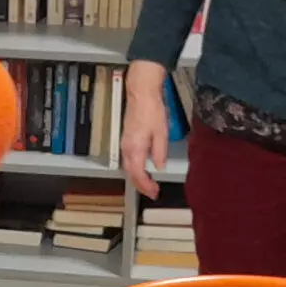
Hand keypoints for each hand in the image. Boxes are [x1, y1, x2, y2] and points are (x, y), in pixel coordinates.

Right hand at [120, 61, 170, 198]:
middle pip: (131, 174)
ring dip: (137, 179)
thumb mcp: (161, 133)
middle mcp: (126, 149)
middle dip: (141, 186)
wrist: (140, 94)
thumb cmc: (151, 110)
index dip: (146, 186)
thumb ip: (159, 152)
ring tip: (149, 185)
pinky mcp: (125, 139)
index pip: (138, 175)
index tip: (155, 192)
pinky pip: (128, 160)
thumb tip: (159, 167)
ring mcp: (124, 144)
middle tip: (153, 192)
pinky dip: (134, 169)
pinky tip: (142, 170)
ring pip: (128, 168)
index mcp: (135, 149)